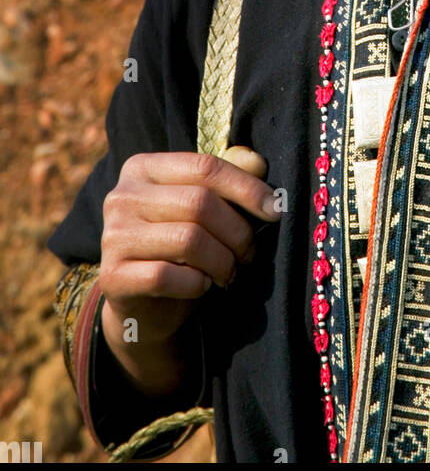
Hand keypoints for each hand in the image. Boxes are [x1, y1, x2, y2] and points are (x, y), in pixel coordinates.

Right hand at [100, 146, 276, 346]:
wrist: (145, 307)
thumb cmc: (181, 248)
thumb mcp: (205, 209)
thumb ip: (229, 180)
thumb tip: (257, 163)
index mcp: (144, 167)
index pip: (204, 166)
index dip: (246, 188)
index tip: (276, 210)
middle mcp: (122, 196)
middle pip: (199, 202)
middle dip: (237, 232)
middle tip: (250, 253)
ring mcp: (112, 236)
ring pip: (187, 240)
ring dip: (222, 260)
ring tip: (230, 272)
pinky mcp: (112, 276)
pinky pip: (166, 276)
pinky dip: (196, 284)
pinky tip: (201, 286)